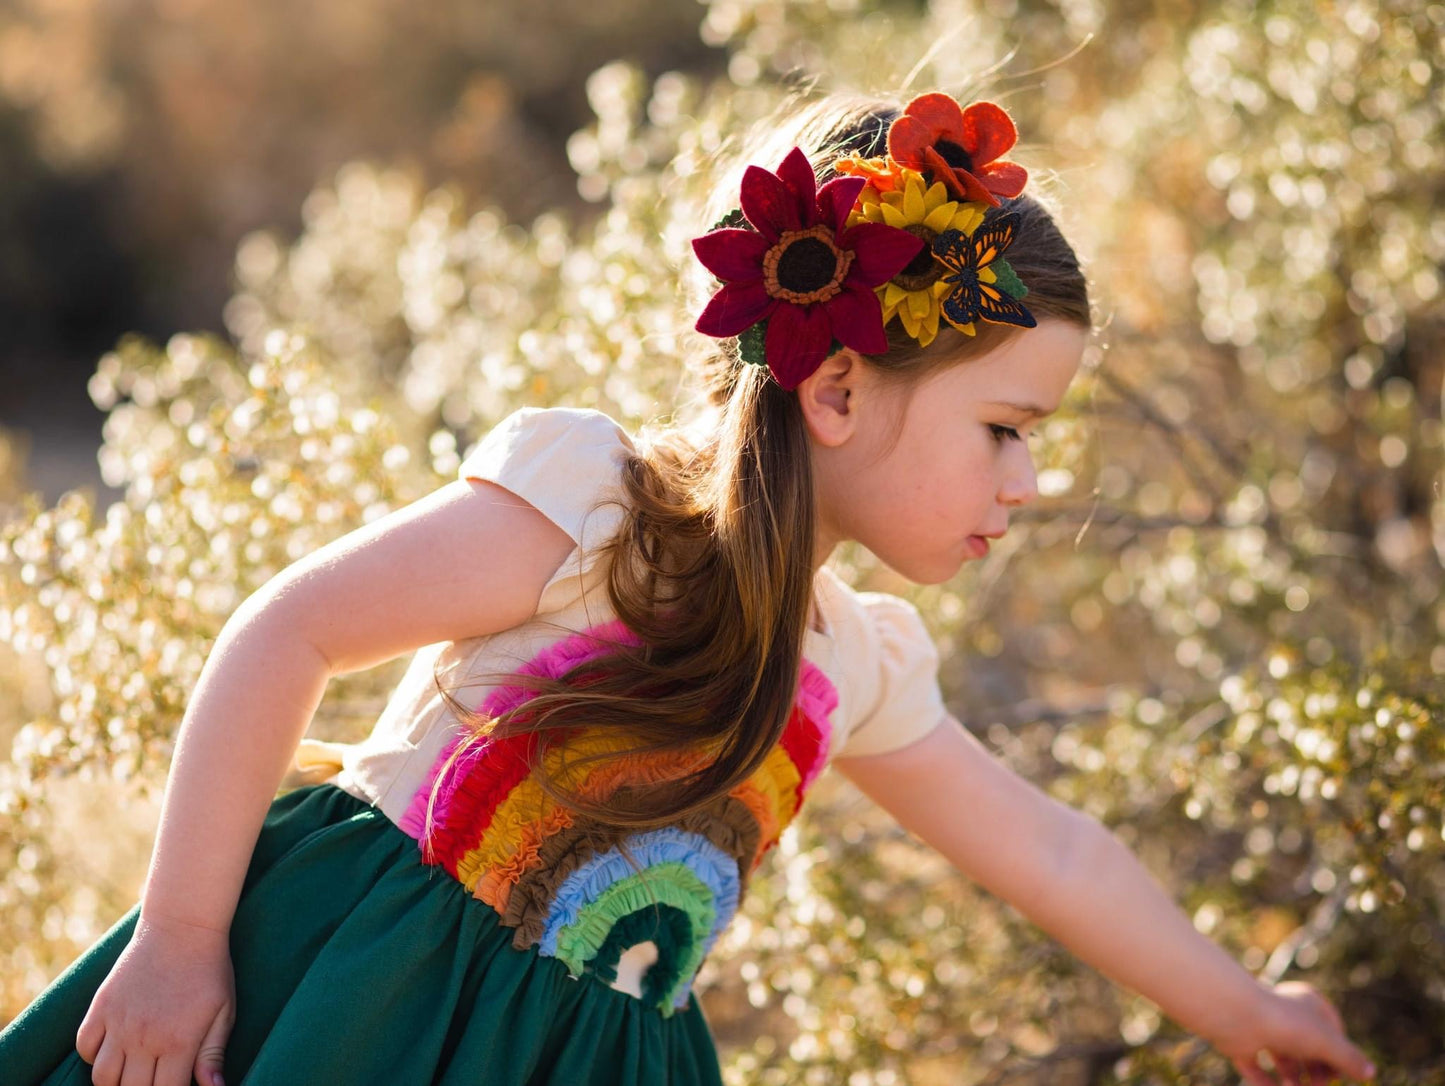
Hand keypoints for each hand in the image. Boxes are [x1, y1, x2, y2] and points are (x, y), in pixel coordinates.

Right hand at [75, 910, 235, 1085]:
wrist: (182, 928)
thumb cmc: (210, 971)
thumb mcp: (223, 1011)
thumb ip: (213, 1055)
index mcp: (179, 1042)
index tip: (172, 1085)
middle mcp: (144, 1037)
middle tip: (152, 1080)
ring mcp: (119, 1022)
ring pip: (102, 1078)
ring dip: (114, 1083)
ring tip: (130, 1076)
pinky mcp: (101, 1006)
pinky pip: (84, 1047)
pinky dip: (94, 1057)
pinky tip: (113, 1051)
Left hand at [1214, 979, 1375, 1085]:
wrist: (1235, 1015)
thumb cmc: (1286, 1023)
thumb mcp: (1327, 1042)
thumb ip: (1349, 1059)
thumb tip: (1370, 1073)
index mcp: (1307, 1001)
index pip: (1331, 1031)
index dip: (1339, 1055)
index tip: (1342, 1074)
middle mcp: (1283, 1012)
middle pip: (1307, 1048)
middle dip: (1315, 1072)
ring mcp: (1260, 1027)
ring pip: (1282, 1059)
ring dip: (1292, 1081)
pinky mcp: (1240, 1042)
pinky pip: (1256, 1068)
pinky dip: (1267, 1084)